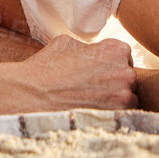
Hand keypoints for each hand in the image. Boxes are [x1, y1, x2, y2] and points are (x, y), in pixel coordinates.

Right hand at [14, 35, 138, 111]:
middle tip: (88, 83)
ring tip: (88, 97)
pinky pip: (122, 112)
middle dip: (111, 78)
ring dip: (113, 96)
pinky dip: (109, 111)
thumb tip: (94, 52)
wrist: (32, 94)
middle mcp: (126, 72)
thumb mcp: (66, 42)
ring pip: (127, 94)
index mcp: (116, 50)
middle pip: (126, 74)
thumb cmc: (47, 67)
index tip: (92, 67)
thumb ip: (89, 46)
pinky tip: (90, 107)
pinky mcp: (118, 115)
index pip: (122, 53)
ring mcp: (124, 96)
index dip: (105, 60)